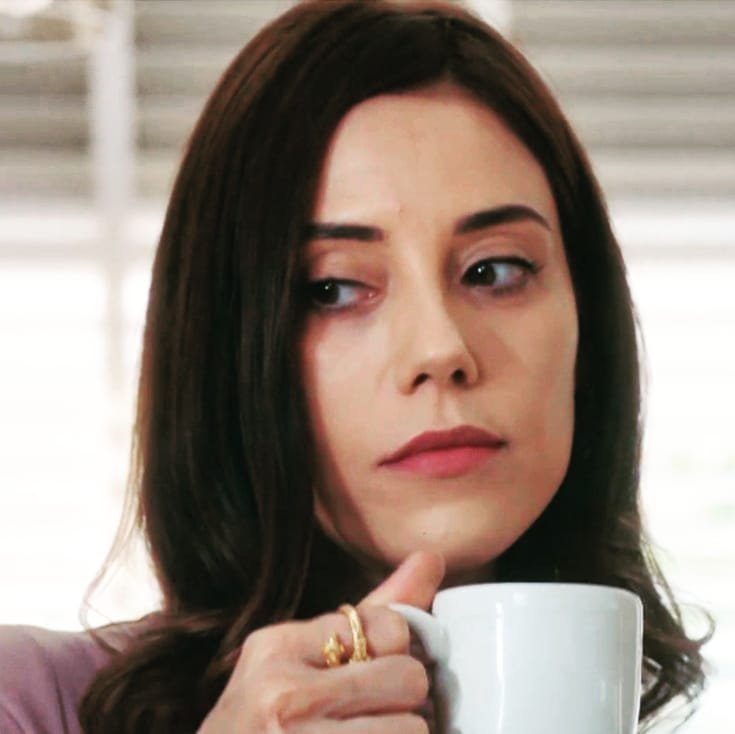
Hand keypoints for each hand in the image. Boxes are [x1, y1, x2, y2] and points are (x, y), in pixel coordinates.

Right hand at [198, 550, 445, 732]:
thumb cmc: (265, 717)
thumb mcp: (299, 658)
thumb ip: (368, 613)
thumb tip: (431, 558)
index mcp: (277, 647)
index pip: (389, 627)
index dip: (393, 654)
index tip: (368, 673)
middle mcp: (284, 693)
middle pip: (408, 677)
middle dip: (400, 699)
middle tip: (371, 714)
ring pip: (412, 728)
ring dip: (399, 733)